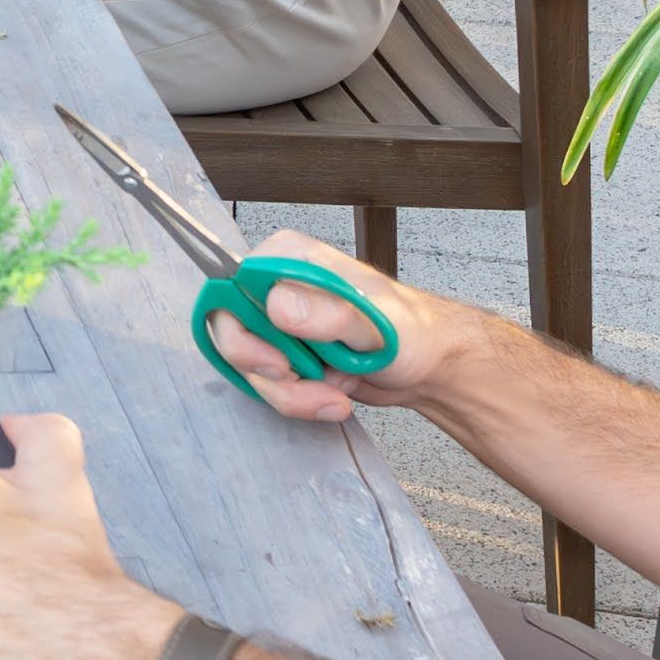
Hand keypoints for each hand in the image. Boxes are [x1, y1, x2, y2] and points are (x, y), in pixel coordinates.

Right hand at [200, 235, 490, 423]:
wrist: (427, 365)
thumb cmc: (411, 330)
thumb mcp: (373, 321)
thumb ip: (328, 311)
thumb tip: (279, 305)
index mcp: (290, 259)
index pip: (233, 285)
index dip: (242, 328)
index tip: (276, 362)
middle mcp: (276, 287)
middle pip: (233, 332)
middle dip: (271, 372)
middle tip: (306, 382)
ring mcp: (277, 324)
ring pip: (250, 367)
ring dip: (291, 393)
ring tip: (334, 395)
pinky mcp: (284, 355)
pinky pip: (269, 386)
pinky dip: (299, 400)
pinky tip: (332, 396)